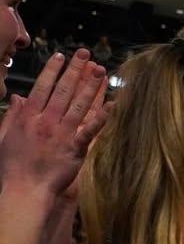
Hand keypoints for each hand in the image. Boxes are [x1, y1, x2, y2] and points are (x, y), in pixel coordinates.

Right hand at [0, 49, 109, 196]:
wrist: (24, 190)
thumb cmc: (12, 166)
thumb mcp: (4, 137)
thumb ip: (12, 115)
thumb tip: (17, 97)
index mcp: (27, 117)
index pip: (42, 87)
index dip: (53, 70)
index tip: (61, 56)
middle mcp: (45, 121)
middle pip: (63, 90)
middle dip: (75, 70)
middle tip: (85, 53)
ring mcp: (61, 134)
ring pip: (79, 104)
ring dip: (91, 86)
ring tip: (100, 70)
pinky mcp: (75, 148)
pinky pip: (91, 129)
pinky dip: (102, 116)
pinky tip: (113, 104)